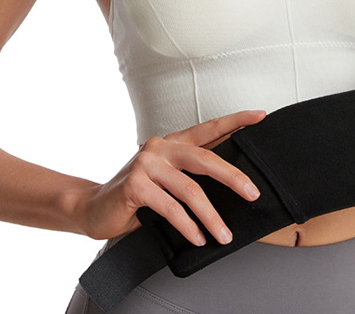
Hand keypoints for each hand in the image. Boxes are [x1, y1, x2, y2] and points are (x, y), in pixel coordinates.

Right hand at [71, 110, 265, 246]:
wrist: (94, 208)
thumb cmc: (137, 196)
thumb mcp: (166, 178)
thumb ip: (191, 174)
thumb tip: (232, 184)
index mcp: (173, 142)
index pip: (210, 127)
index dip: (236, 121)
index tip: (260, 116)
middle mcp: (161, 147)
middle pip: (206, 158)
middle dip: (233, 177)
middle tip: (253, 193)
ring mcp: (146, 164)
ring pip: (190, 190)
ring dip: (211, 216)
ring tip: (224, 234)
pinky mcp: (135, 185)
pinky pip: (170, 208)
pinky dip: (187, 226)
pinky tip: (197, 238)